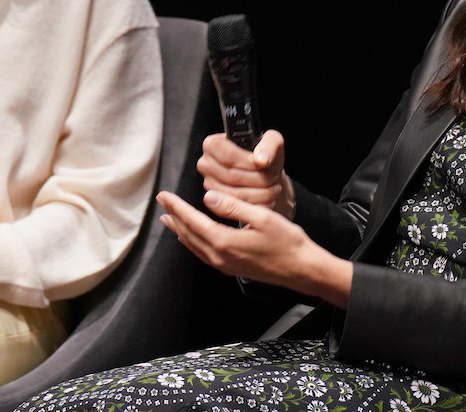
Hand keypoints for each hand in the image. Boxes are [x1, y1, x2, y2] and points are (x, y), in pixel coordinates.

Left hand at [157, 189, 350, 308]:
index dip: (177, 207)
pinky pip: (204, 254)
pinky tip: (193, 237)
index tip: (164, 195)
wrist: (302, 270)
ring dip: (180, 230)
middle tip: (162, 202)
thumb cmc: (287, 242)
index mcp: (224, 242)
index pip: (192, 221)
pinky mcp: (232, 269)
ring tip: (169, 219)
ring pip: (194, 246)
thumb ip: (232, 207)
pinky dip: (193, 242)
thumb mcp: (261, 216)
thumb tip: (207, 198)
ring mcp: (225, 265)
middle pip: (188, 234)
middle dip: (174, 217)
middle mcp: (220, 257)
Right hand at [198, 130, 294, 218]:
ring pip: (236, 194)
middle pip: (232, 176)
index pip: (228, 155)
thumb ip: (269, 145)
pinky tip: (266, 197)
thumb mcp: (272, 141)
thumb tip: (262, 160)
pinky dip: (257, 204)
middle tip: (272, 176)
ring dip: (260, 193)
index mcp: (212, 144)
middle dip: (258, 178)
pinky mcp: (218, 202)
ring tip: (272, 186)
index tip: (264, 164)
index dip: (249, 162)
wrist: (263, 170)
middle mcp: (206, 164)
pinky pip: (237, 208)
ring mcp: (210, 184)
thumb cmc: (264, 154)